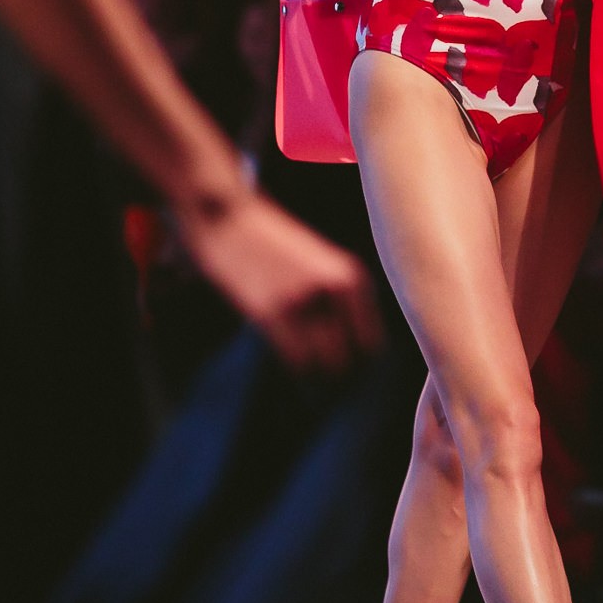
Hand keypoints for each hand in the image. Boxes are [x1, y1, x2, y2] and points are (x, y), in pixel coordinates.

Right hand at [179, 189, 381, 371]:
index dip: (361, 365)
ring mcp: (303, 301)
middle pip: (351, 358)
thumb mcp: (318, 261)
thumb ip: (336, 297)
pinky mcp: (271, 312)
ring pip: (324, 364)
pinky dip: (297, 370)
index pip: (372, 342)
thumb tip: (348, 350)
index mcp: (351, 276)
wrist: (229, 217)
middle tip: (328, 385)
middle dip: (341, 376)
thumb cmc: (271, 242)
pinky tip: (290, 363)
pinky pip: (296, 360)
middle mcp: (333, 290)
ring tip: (310, 380)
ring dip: (318, 377)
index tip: (348, 375)